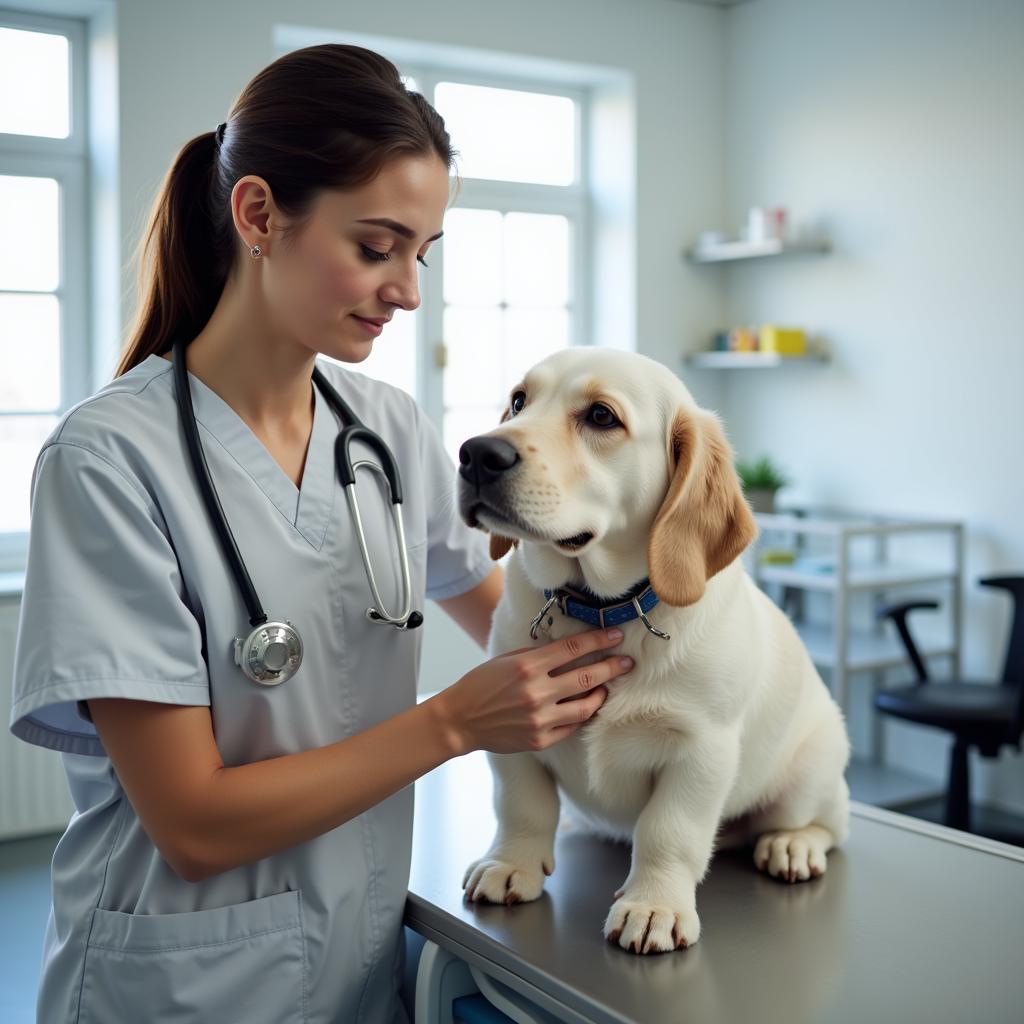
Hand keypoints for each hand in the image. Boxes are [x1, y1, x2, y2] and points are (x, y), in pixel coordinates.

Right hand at [431, 628, 633, 755]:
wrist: (460, 720)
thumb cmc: (481, 684)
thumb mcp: (507, 659)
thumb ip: (538, 656)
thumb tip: (569, 650)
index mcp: (527, 665)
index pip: (573, 649)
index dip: (599, 640)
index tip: (615, 635)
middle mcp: (537, 692)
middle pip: (587, 676)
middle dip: (612, 667)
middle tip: (627, 662)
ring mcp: (540, 718)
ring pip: (586, 706)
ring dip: (601, 694)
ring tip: (608, 687)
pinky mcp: (540, 739)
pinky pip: (572, 726)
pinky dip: (582, 715)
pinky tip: (587, 707)